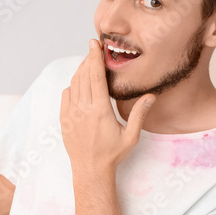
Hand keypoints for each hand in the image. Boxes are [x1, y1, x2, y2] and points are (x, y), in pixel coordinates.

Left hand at [60, 39, 154, 174]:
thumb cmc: (112, 154)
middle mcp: (83, 110)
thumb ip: (140, 114)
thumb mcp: (131, 135)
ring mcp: (71, 114)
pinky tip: (79, 83)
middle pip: (83, 76)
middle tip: (93, 47)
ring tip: (88, 62)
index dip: (95, 58)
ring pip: (74, 84)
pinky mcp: (64, 120)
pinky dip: (72, 85)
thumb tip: (151, 94)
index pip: (95, 77)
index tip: (94, 44)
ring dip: (80, 71)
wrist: (90, 171)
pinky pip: (66, 96)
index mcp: (99, 111)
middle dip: (88, 59)